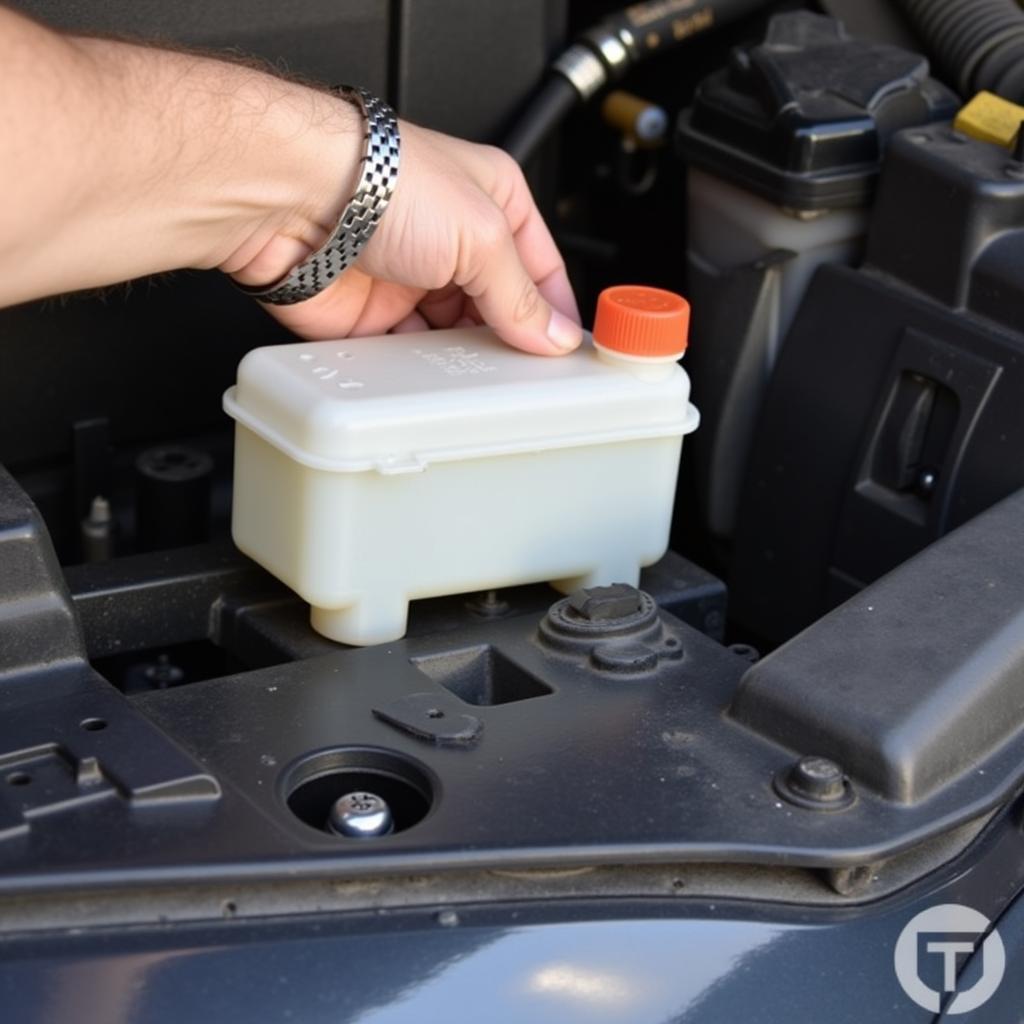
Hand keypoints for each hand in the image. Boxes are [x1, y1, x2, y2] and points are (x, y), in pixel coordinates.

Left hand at [226, 116, 582, 355]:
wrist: (292, 198)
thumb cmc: (379, 182)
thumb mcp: (482, 235)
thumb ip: (520, 294)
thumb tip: (553, 334)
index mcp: (492, 202)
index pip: (541, 267)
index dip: (556, 311)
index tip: (569, 352)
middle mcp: (452, 239)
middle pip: (498, 307)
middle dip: (511, 340)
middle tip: (529, 377)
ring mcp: (410, 279)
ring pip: (454, 337)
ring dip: (467, 360)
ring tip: (484, 382)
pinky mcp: (372, 316)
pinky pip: (408, 357)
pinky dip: (422, 372)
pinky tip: (437, 382)